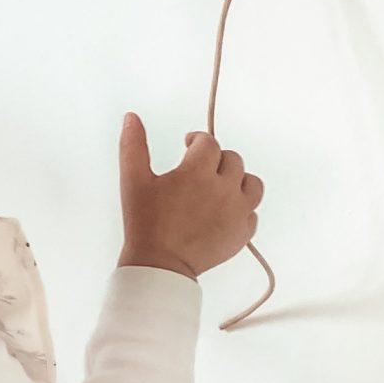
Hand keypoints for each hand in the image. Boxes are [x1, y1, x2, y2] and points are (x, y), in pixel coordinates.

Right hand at [116, 114, 262, 279]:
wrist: (160, 265)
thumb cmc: (144, 223)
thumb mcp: (133, 180)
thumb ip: (133, 145)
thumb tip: (131, 117)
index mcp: (198, 171)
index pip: (209, 142)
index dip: (197, 140)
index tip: (188, 145)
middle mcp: (224, 188)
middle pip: (232, 159)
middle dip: (215, 159)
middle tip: (199, 171)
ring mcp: (237, 212)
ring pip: (251, 183)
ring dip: (237, 180)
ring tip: (219, 188)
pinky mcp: (243, 233)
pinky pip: (252, 212)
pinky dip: (241, 209)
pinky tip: (223, 212)